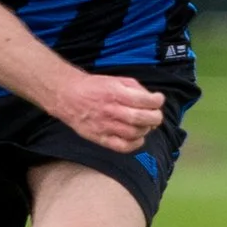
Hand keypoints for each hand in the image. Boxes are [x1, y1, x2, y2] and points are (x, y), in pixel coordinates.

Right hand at [51, 73, 165, 153]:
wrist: (68, 95)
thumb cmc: (95, 87)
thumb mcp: (116, 80)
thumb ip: (136, 88)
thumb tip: (152, 100)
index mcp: (115, 93)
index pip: (145, 100)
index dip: (157, 100)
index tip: (158, 99)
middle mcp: (110, 110)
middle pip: (141, 118)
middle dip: (155, 117)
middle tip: (156, 115)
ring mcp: (104, 126)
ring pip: (134, 133)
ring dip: (146, 129)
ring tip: (145, 124)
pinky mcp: (99, 138)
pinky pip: (122, 147)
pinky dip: (135, 144)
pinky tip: (138, 137)